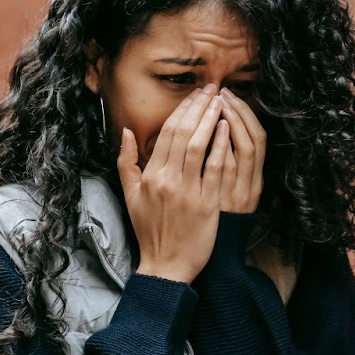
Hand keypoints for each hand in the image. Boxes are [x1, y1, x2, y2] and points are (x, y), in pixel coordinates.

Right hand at [118, 84, 228, 283]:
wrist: (166, 265)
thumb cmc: (149, 231)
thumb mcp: (130, 196)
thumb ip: (126, 163)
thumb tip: (127, 133)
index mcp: (149, 176)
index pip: (166, 134)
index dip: (182, 110)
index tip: (195, 95)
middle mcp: (167, 180)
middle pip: (184, 134)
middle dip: (199, 107)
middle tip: (212, 89)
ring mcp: (188, 192)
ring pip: (199, 146)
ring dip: (211, 120)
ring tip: (221, 101)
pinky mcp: (207, 204)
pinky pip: (215, 169)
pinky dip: (221, 146)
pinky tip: (227, 128)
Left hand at [217, 88, 265, 213]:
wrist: (204, 257)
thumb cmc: (211, 223)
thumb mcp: (225, 194)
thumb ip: (224, 165)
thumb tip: (216, 132)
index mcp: (253, 181)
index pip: (257, 138)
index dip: (244, 114)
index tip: (227, 95)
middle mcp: (250, 185)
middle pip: (252, 139)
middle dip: (236, 112)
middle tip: (219, 92)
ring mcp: (237, 193)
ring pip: (243, 151)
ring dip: (231, 124)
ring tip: (215, 103)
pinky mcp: (219, 201)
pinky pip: (223, 169)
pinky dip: (220, 148)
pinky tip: (211, 131)